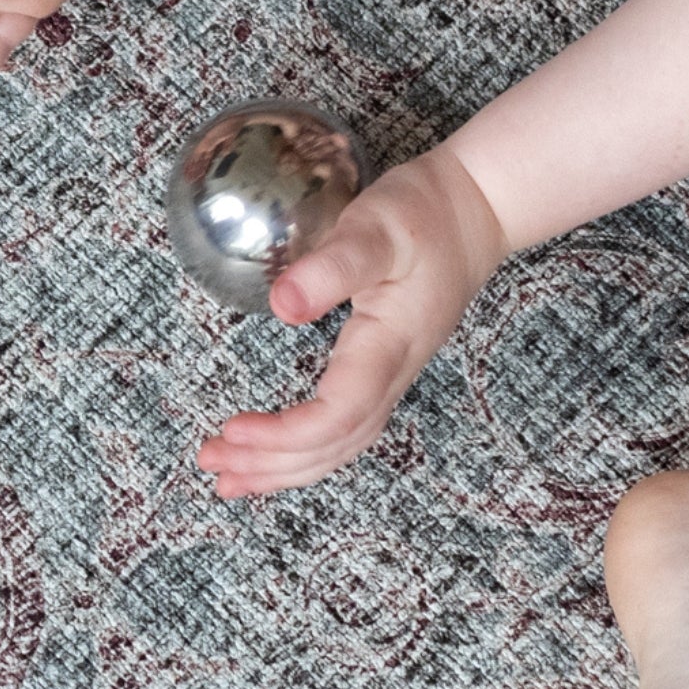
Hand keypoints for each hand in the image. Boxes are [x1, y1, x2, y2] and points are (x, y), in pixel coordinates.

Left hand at [198, 148, 507, 496]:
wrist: (475, 211)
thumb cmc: (423, 215)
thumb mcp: (375, 228)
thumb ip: (331, 267)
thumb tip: (281, 306)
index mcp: (387, 345)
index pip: (339, 415)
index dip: (285, 435)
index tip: (234, 430)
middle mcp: (393, 372)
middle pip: (335, 444)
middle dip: (272, 463)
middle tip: (212, 462)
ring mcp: (393, 375)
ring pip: (342, 444)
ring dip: (286, 467)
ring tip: (232, 478)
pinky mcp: (385, 368)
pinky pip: (347, 427)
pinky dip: (309, 450)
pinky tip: (278, 453)